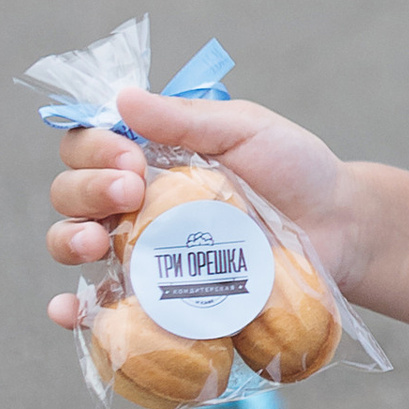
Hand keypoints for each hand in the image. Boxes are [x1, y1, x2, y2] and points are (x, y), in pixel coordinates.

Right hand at [46, 87, 356, 326]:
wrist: (339, 230)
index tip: (130, 156)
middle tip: (131, 189)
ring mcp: (141, 253)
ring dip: (69, 239)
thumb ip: (186, 118)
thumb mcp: (245, 130)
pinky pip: (103, 309)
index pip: (87, 146)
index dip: (93, 149)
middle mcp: (132, 203)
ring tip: (96, 241)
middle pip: (70, 194)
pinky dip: (75, 311)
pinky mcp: (159, 299)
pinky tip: (71, 310)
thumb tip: (122, 97)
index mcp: (147, 157)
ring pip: (72, 245)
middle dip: (85, 189)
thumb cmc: (294, 171)